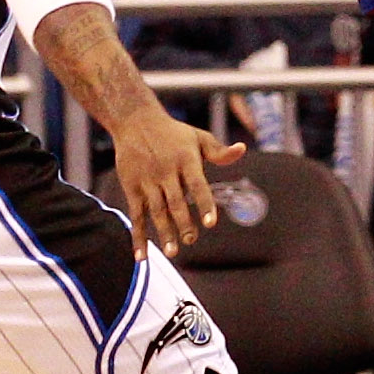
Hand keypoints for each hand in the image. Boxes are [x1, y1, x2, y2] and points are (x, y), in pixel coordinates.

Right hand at [110, 96, 242, 261]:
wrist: (135, 119)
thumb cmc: (172, 132)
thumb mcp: (198, 137)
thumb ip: (219, 152)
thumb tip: (241, 150)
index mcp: (186, 159)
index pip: (198, 185)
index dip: (205, 204)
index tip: (211, 223)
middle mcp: (166, 171)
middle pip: (176, 201)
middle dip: (184, 223)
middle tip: (191, 240)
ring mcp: (148, 180)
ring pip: (157, 210)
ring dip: (164, 232)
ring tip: (172, 251)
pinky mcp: (131, 187)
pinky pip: (137, 214)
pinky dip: (138, 236)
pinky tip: (142, 254)